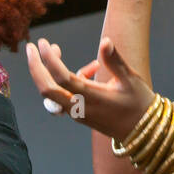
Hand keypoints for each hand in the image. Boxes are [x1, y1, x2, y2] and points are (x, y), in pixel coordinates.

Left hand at [25, 36, 155, 140]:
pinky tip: (89, 70)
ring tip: (58, 49)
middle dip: (35, 67)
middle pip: (47, 90)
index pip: (63, 78)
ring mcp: (77, 113)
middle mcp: (80, 108)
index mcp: (93, 98)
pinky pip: (63, 95)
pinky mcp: (79, 114)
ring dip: (47, 72)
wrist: (142, 132)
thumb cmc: (139, 103)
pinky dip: (66, 81)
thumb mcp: (130, 79)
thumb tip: (105, 41)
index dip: (50, 60)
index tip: (44, 43)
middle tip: (31, 46)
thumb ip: (115, 60)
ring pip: (51, 93)